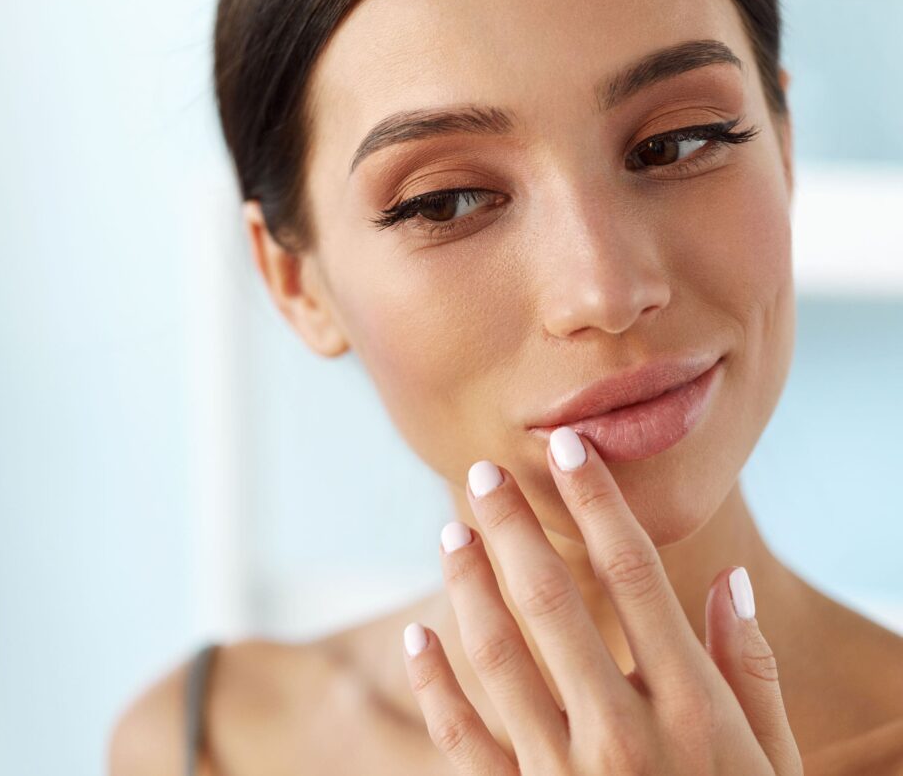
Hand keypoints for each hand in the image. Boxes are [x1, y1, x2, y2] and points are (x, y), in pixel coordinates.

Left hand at [401, 426, 803, 774]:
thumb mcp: (774, 762)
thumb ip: (750, 672)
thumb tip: (724, 581)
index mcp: (693, 710)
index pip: (635, 577)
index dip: (599, 502)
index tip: (570, 448)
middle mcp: (622, 734)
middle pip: (552, 601)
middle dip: (514, 527)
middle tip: (483, 472)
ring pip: (498, 657)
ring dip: (468, 586)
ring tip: (451, 531)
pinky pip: (462, 740)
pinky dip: (434, 686)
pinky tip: (417, 634)